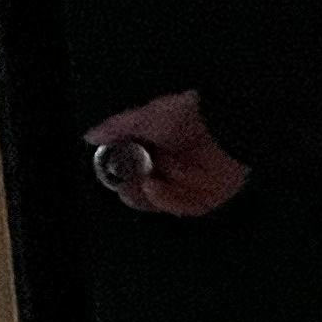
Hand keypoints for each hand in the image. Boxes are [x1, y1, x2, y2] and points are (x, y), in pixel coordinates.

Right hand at [84, 90, 247, 215]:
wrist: (231, 122)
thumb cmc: (193, 112)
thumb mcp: (148, 115)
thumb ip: (118, 127)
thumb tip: (90, 136)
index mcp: (159, 147)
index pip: (132, 170)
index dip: (119, 175)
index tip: (110, 174)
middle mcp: (175, 167)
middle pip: (144, 191)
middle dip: (131, 191)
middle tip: (125, 186)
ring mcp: (192, 184)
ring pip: (161, 202)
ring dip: (147, 197)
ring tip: (144, 184)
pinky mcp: (210, 197)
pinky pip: (184, 208)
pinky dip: (168, 202)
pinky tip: (157, 189)